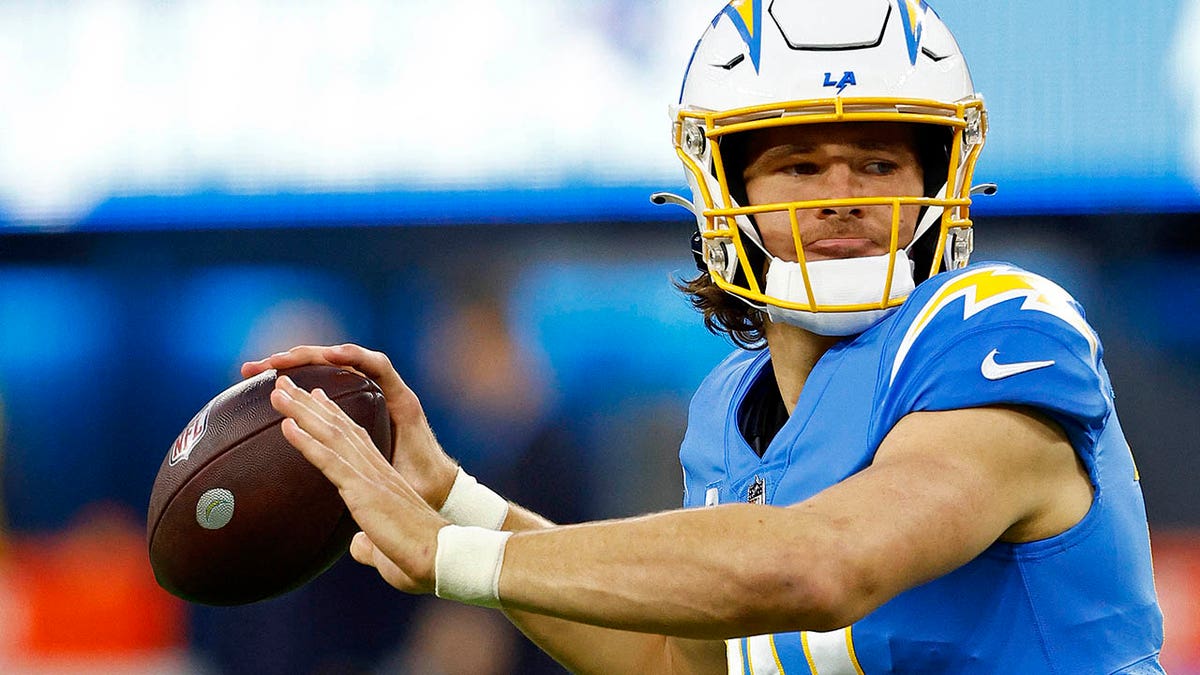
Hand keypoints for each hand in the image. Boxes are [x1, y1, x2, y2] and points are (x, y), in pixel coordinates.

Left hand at [270, 374, 446, 592]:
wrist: (445, 556)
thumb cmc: (421, 558)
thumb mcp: (387, 553)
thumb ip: (369, 547)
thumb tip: (356, 548)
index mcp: (383, 478)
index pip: (354, 438)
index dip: (332, 415)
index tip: (314, 396)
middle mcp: (376, 469)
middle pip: (338, 426)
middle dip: (309, 402)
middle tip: (284, 382)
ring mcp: (370, 477)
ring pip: (331, 434)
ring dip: (300, 410)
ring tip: (277, 390)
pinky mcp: (364, 491)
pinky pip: (330, 461)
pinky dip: (306, 441)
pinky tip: (286, 426)